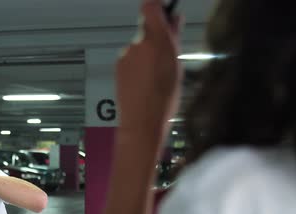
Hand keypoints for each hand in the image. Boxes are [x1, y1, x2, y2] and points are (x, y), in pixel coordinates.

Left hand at [116, 0, 182, 132]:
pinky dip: (138, 64)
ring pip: (139, 45)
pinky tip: (145, 81)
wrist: (142, 121)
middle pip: (146, 28)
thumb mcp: (177, 65)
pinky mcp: (118, 66)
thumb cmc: (164, 97)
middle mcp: (138, 43)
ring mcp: (126, 54)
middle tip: (168, 50)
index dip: (157, 7)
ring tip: (157, 74)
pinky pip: (131, 58)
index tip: (165, 12)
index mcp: (156, 39)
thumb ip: (174, 38)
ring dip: (147, 52)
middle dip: (156, 35)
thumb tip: (174, 19)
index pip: (150, 6)